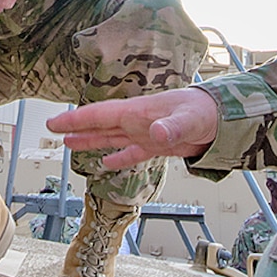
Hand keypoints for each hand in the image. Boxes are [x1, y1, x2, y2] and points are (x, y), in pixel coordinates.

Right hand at [46, 88, 218, 169]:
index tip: (56, 122)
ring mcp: (146, 133)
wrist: (223, 119)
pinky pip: (132, 153)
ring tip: (68, 145)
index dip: (77, 119)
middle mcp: (137, 121)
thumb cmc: (206, 112)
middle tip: (53, 129)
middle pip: (100, 125)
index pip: (100, 115)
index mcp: (138, 112)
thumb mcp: (189, 120)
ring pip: (112, 138)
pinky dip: (119, 158)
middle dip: (77, 128)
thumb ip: (172, 127)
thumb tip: (155, 133)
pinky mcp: (157, 146)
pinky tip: (107, 164)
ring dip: (91, 142)